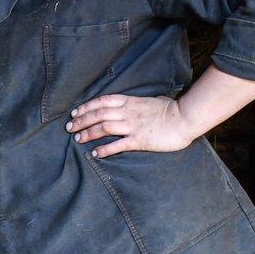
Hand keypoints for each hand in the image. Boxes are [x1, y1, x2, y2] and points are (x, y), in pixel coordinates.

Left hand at [66, 94, 193, 156]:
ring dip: (88, 133)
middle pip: (98, 114)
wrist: (185, 118)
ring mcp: (133, 126)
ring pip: (104, 127)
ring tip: (77, 139)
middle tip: (69, 127)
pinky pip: (118, 145)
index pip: (102, 101)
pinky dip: (105, 149)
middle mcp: (128, 112)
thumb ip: (139, 103)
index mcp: (130, 101)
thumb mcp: (152, 100)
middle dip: (81, 121)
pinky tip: (95, 153)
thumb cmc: (172, 109)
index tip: (74, 112)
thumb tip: (134, 104)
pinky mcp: (139, 140)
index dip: (86, 107)